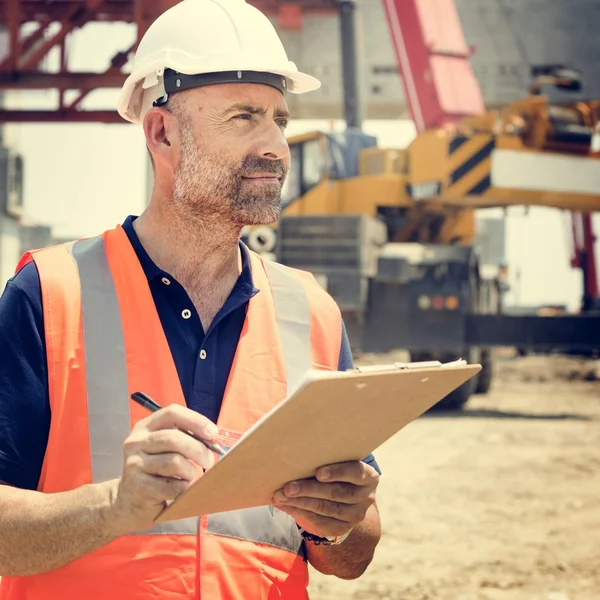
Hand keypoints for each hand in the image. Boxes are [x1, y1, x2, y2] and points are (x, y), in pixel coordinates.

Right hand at [109, 404, 217, 532]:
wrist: (128, 502)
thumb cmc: (156, 470)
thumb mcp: (165, 448)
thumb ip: (185, 438)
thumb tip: (212, 439)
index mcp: (145, 427)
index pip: (172, 413)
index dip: (196, 420)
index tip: (213, 433)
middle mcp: (136, 442)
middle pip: (174, 438)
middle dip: (198, 449)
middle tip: (209, 461)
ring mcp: (134, 464)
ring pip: (174, 462)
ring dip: (190, 472)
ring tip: (189, 477)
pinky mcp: (138, 487)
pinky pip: (172, 486)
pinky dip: (182, 488)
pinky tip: (179, 490)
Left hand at [272, 461, 378, 538]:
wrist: (347, 491)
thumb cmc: (338, 466)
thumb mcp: (341, 459)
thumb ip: (329, 456)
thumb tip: (299, 448)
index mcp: (369, 477)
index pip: (355, 473)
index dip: (337, 473)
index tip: (318, 472)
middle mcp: (366, 498)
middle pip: (336, 493)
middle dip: (309, 489)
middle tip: (288, 487)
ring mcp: (355, 515)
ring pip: (324, 509)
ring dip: (299, 502)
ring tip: (280, 496)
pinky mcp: (341, 528)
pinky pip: (318, 522)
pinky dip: (298, 512)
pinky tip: (284, 505)